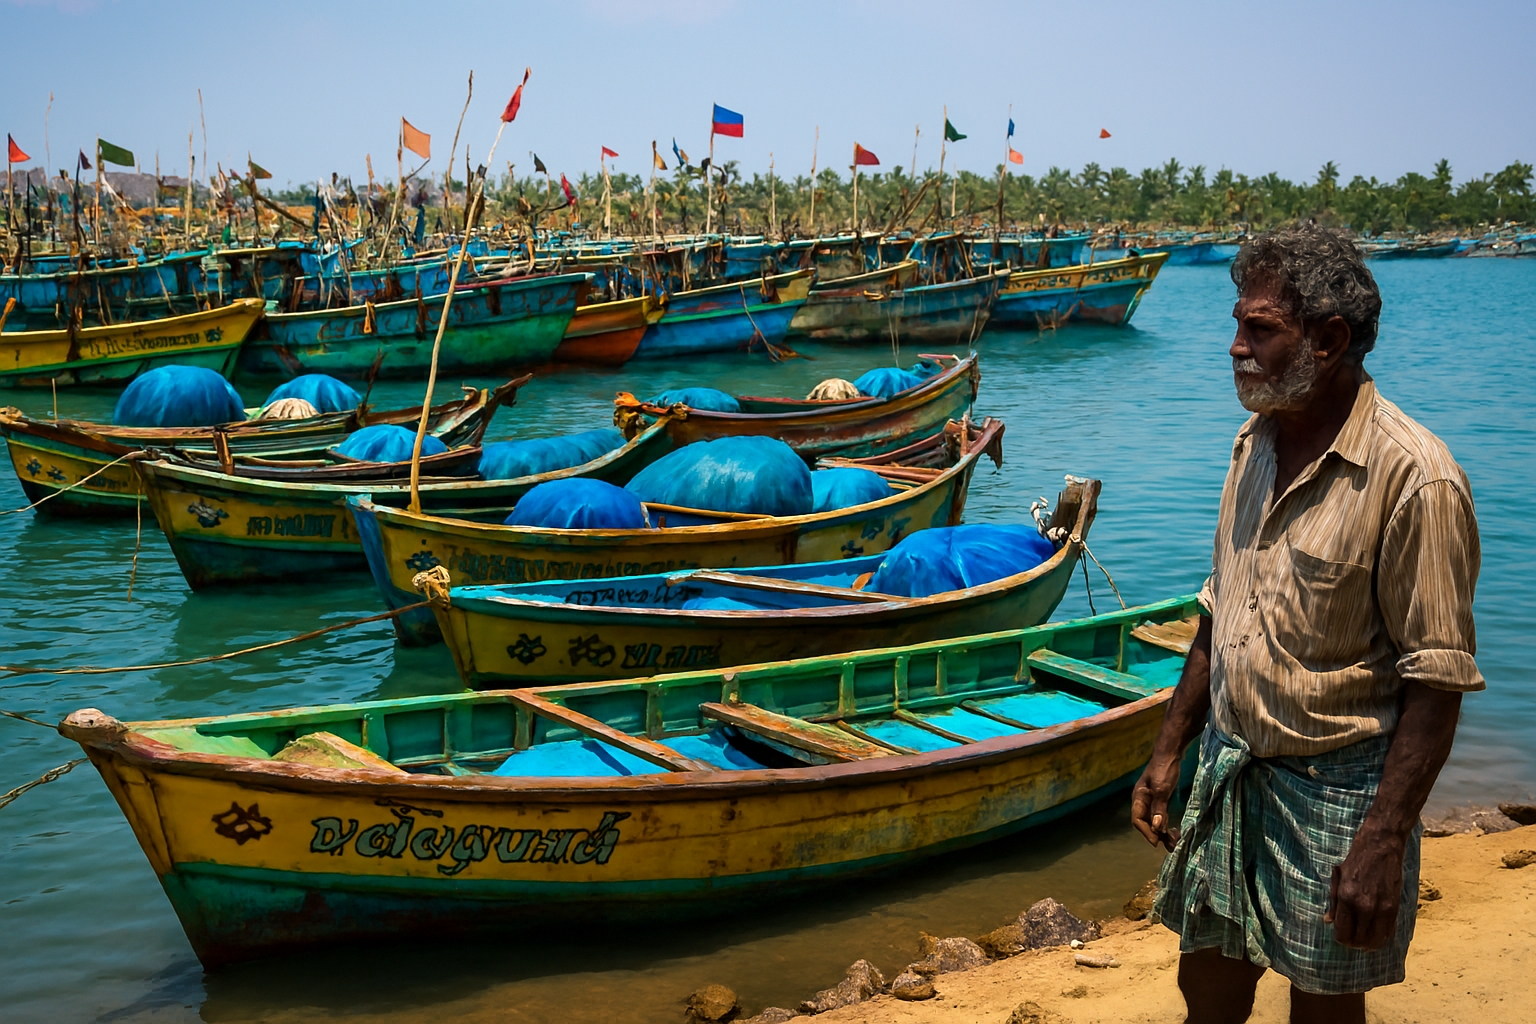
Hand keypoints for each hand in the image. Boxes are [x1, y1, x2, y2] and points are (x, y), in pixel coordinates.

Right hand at [1131, 750, 1181, 851]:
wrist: (1171, 754)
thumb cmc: (1164, 769)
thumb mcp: (1162, 789)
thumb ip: (1159, 808)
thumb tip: (1156, 828)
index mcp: (1138, 797)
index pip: (1137, 820)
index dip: (1146, 832)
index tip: (1157, 842)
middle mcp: (1143, 801)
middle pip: (1146, 823)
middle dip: (1157, 835)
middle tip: (1171, 846)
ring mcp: (1152, 800)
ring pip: (1155, 821)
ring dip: (1163, 832)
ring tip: (1175, 842)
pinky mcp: (1161, 799)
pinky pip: (1161, 816)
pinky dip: (1166, 824)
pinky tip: (1173, 830)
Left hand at [1326, 827, 1405, 948]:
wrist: (1381, 846)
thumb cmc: (1356, 860)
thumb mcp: (1338, 878)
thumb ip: (1334, 902)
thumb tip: (1328, 921)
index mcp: (1347, 898)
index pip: (1343, 932)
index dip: (1341, 938)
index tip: (1340, 936)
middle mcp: (1365, 906)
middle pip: (1359, 940)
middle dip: (1354, 943)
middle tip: (1352, 940)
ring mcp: (1382, 908)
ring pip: (1376, 940)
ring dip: (1368, 944)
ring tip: (1364, 941)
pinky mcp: (1395, 906)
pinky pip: (1389, 932)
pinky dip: (1382, 938)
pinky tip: (1377, 936)